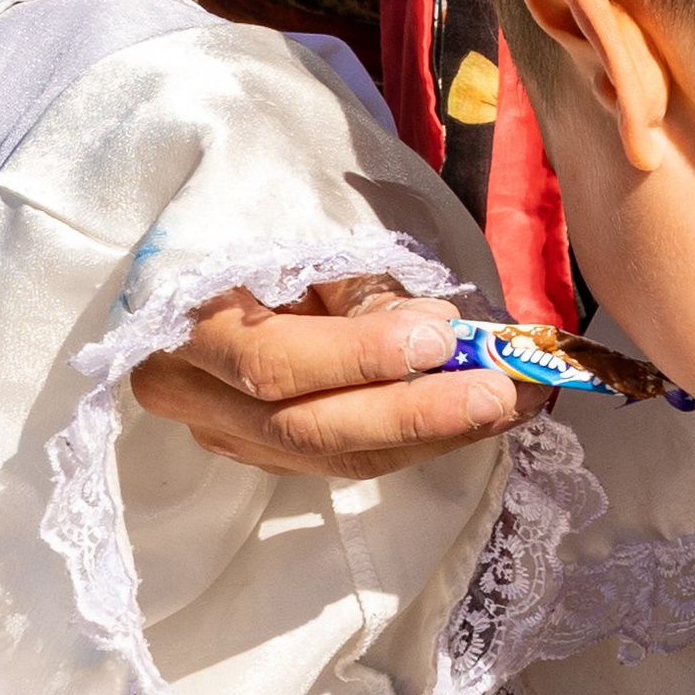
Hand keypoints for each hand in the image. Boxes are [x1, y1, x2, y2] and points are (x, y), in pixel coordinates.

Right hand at [128, 276, 530, 477]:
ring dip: (430, 436)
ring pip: (333, 458)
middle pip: (309, 430)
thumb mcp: (300, 241)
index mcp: (185, 326)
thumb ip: (362, 292)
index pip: (273, 363)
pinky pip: (341, 460)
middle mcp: (192, 396)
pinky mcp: (259, 454)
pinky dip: (411, 443)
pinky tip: (470, 419)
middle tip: (500, 392)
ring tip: (509, 405)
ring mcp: (223, 435)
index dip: (361, 357)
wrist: (201, 267)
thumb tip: (439, 333)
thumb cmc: (255, 234)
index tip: (441, 337)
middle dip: (416, 415)